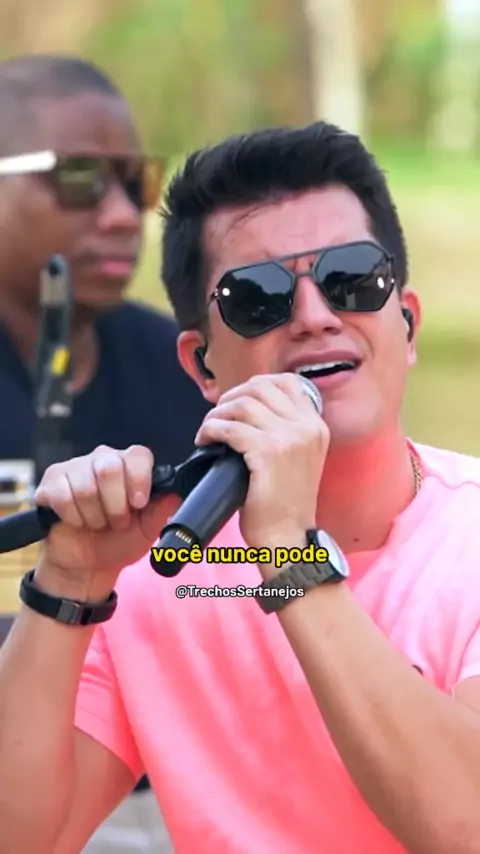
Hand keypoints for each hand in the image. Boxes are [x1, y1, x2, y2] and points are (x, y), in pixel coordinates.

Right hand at [33, 445, 180, 595]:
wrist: (87, 564)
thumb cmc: (119, 541)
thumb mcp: (146, 533)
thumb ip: (161, 513)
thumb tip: (175, 496)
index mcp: (130, 466)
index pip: (138, 455)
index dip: (139, 479)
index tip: (139, 504)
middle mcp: (103, 460)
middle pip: (110, 468)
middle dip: (115, 505)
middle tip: (118, 523)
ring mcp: (75, 468)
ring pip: (85, 486)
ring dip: (94, 516)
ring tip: (97, 524)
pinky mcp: (52, 481)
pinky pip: (62, 496)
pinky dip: (73, 517)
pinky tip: (77, 521)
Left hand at [194, 374, 328, 550]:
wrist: (288, 537)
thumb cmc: (286, 504)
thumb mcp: (298, 459)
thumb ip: (284, 431)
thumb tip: (248, 409)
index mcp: (316, 426)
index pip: (287, 382)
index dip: (256, 385)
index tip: (238, 400)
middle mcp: (307, 427)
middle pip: (261, 388)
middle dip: (232, 396)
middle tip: (218, 415)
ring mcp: (289, 438)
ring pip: (243, 404)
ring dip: (218, 413)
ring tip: (209, 429)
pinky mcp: (268, 453)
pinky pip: (230, 428)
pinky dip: (212, 429)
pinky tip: (205, 440)